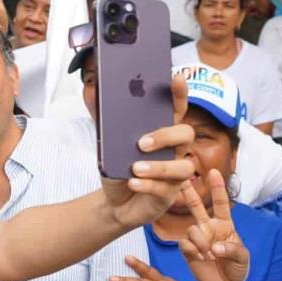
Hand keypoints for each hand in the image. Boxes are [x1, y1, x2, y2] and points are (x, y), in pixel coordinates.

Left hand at [100, 75, 195, 229]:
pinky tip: (132, 183)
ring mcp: (174, 174)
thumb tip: (96, 94)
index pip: (175, 110)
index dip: (178, 94)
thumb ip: (107, 123)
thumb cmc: (117, 168)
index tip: (176, 78)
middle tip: (141, 143)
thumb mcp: (108, 145)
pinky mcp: (168, 194)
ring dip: (158, 166)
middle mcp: (174, 151)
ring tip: (135, 168)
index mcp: (162, 133)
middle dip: (165, 136)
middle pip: (185, 134)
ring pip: (182, 166)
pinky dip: (147, 186)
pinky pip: (165, 189)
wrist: (113, 202)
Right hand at [178, 169, 249, 280]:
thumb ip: (231, 249)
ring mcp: (197, 238)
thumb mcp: (243, 257)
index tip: (214, 171)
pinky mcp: (187, 250)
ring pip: (191, 229)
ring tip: (209, 255)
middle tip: (182, 179)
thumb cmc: (237, 268)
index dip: (217, 188)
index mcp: (224, 225)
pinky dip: (194, 251)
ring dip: (201, 242)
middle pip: (196, 206)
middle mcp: (208, 228)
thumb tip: (214, 247)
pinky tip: (201, 258)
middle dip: (189, 192)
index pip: (220, 203)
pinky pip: (184, 243)